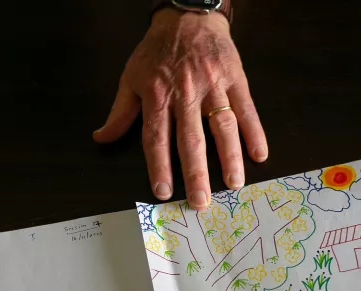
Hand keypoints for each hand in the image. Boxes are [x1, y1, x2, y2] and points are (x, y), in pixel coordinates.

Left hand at [94, 8, 267, 209]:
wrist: (187, 15)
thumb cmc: (157, 50)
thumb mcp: (130, 77)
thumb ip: (119, 112)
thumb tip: (101, 138)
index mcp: (158, 96)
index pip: (157, 137)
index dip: (159, 166)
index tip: (164, 192)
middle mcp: (186, 93)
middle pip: (191, 139)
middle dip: (196, 173)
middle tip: (201, 202)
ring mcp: (213, 86)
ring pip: (222, 126)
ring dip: (229, 157)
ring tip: (234, 184)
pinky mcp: (236, 79)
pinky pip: (247, 108)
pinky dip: (255, 131)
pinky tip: (259, 154)